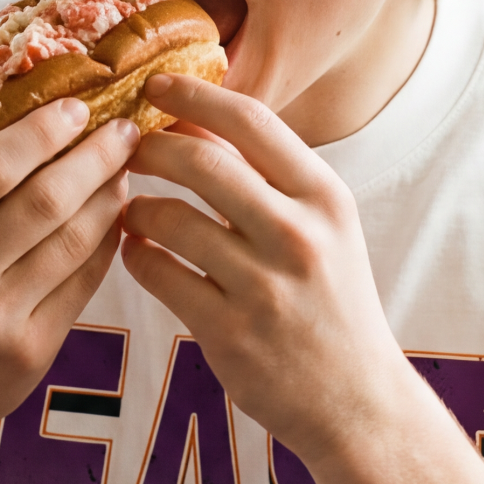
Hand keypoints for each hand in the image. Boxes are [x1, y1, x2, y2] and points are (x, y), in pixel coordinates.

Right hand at [0, 100, 139, 456]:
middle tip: (125, 129)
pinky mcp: (30, 353)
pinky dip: (107, 241)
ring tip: (125, 167)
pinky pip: (84, 282)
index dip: (42, 131)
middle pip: (45, 200)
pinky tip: (116, 216)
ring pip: (75, 240)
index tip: (76, 107)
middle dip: (96, 156)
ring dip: (111, 195)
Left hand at [120, 72, 421, 465]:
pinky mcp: (230, 332)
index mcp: (325, 197)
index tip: (155, 84)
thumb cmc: (332, 304)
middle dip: (149, 147)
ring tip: (128, 210)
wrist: (358, 400)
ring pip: (171, 218)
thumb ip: (271, 179)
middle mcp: (299, 234)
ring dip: (136, 207)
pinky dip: (137, 257)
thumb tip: (195, 121)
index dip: (194, 95)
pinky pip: (161, 276)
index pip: (251, 121)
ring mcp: (264, 285)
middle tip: (125, 150)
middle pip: (201, 161)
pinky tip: (136, 253)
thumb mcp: (325, 230)